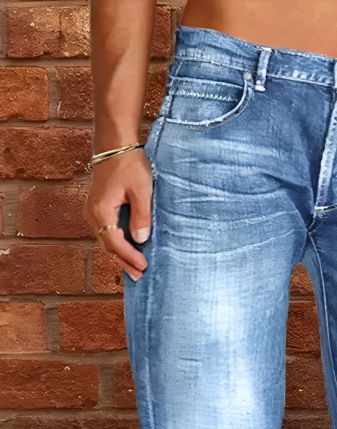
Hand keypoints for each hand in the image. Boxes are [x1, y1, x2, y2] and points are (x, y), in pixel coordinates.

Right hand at [83, 148, 153, 281]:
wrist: (115, 144)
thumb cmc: (129, 163)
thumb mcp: (141, 190)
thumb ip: (141, 216)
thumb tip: (141, 239)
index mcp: (101, 210)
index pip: (115, 242)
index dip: (130, 257)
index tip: (144, 267)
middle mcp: (93, 213)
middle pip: (108, 245)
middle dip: (124, 261)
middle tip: (139, 276)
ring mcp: (93, 210)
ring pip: (106, 239)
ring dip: (120, 254)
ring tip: (134, 267)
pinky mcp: (98, 207)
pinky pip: (106, 230)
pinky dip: (117, 242)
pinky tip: (127, 249)